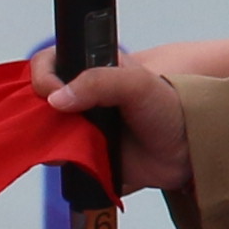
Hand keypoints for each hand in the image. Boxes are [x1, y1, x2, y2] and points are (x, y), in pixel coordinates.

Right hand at [36, 50, 195, 193]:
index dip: (43, 78)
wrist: (190, 150)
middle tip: (63, 125)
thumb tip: (57, 100)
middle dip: (41, 115)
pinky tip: (80, 162)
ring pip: (45, 133)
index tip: (54, 95)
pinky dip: (64, 163)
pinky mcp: (84, 157)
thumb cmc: (169, 107)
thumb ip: (98, 82)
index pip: (47, 65)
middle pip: (38, 101)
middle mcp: (79, 97)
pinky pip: (60, 160)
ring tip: (77, 145)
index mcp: (89, 69)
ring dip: (53, 141)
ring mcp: (80, 128)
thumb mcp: (136, 84)